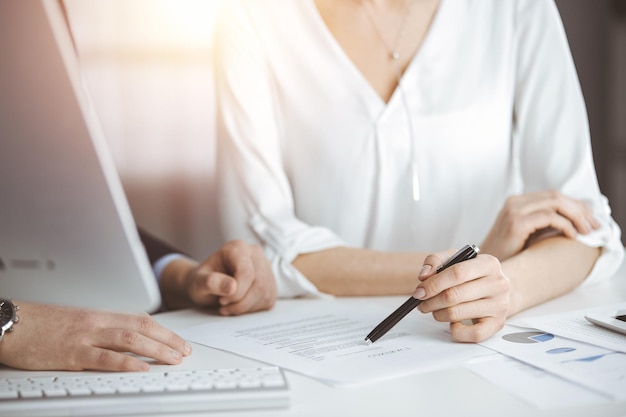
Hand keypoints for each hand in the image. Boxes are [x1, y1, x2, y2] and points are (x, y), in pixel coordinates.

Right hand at [0, 302, 191, 371]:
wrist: (13, 324)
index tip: (179, 341)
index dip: (164, 331)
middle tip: (185, 352)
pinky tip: (141, 369)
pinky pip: (104, 357)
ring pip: (130, 339)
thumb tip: (127, 340)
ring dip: (156, 349)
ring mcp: (86, 336)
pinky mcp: (72, 352)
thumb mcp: (79, 322)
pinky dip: (126, 363)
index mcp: (101, 315)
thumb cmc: (43, 325)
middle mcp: (98, 322)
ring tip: (173, 359)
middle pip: (142, 327)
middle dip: (168, 340)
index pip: (141, 320)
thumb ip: (103, 329)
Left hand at [161, 240, 276, 315]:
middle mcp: (255, 254)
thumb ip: (210, 282)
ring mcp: (266, 268)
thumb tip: (231, 286)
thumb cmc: (202, 280)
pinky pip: (268, 299)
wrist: (208, 284)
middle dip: (240, 302)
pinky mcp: (270, 283)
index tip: (222, 300)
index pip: (246, 272)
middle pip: (258, 284)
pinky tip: (239, 305)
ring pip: (264, 293)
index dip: (236, 293)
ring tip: (229, 306)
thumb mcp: (197, 282)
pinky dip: (252, 309)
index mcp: (237, 248)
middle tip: (223, 305)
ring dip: (245, 307)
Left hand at [413, 249, 509, 342]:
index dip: (434, 283)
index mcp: (488, 264)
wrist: (496, 288)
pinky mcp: (497, 324)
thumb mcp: (456, 259)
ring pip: (458, 314)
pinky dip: (457, 331)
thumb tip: (424, 276)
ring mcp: (499, 305)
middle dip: (431, 301)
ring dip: (438, 314)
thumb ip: (436, 261)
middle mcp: (498, 284)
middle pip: (454, 295)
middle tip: (422, 302)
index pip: (457, 273)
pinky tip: (453, 323)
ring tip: (434, 310)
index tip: (420, 290)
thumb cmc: (473, 275)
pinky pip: (473, 334)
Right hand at [481, 191, 598, 259]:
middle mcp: (515, 202)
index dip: (576, 205)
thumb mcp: (527, 234)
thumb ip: (544, 223)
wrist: (483, 267)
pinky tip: (572, 236)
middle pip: (557, 196)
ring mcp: (514, 210)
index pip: (554, 195)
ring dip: (577, 216)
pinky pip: (549, 217)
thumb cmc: (505, 255)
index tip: (591, 220)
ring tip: (587, 231)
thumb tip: (575, 221)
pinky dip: (566, 225)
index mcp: (517, 202)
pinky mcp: (516, 222)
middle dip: (581, 210)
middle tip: (595, 226)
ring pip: (556, 202)